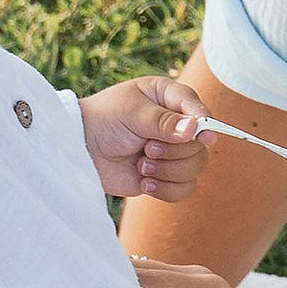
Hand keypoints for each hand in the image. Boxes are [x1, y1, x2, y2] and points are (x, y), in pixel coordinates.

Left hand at [80, 77, 206, 201]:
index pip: (197, 108)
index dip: (205, 123)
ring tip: (142, 165)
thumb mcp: (131, 113)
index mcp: (169, 98)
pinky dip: (166, 189)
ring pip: (195, 168)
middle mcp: (176, 124)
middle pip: (200, 145)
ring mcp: (172, 152)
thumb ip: (163, 121)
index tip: (205, 137)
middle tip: (148, 149)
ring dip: (168, 171)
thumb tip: (195, 129)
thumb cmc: (104, 120)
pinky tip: (145, 182)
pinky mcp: (165, 176)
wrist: (81, 150)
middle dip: (174, 151)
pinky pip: (184, 189)